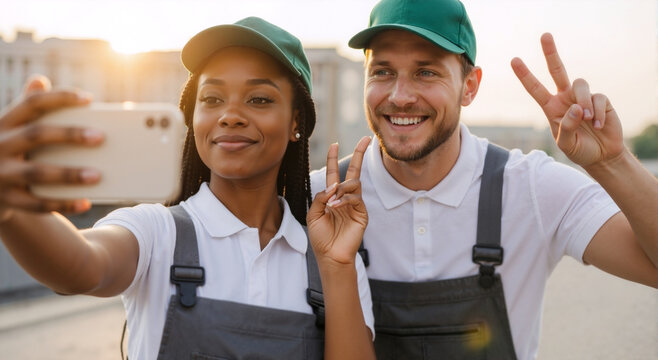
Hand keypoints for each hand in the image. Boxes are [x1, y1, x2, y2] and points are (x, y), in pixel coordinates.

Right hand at [0, 75, 100, 218]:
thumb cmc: (5, 149)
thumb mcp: (9, 128)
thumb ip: (24, 107)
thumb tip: (39, 80)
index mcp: (2, 123)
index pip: (31, 103)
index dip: (59, 98)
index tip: (88, 98)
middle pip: (36, 135)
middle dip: (69, 134)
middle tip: (101, 136)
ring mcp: (1, 174)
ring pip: (37, 173)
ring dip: (69, 174)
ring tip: (97, 175)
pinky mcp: (7, 200)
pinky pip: (38, 204)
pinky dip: (64, 204)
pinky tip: (86, 202)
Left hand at [306, 136, 370, 265]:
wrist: (330, 255)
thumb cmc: (320, 237)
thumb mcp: (313, 214)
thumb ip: (320, 197)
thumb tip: (333, 185)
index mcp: (332, 196)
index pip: (335, 173)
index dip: (334, 158)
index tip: (334, 144)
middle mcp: (345, 197)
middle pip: (354, 171)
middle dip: (360, 154)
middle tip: (365, 139)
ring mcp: (355, 204)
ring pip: (353, 183)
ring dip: (341, 188)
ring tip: (332, 203)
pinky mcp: (362, 213)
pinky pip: (355, 198)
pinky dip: (345, 199)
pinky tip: (336, 206)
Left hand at [511, 33, 624, 167]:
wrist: (602, 155)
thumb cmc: (579, 149)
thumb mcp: (566, 144)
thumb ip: (566, 127)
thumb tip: (575, 107)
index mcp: (551, 107)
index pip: (535, 89)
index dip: (525, 75)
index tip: (514, 60)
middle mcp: (565, 98)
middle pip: (557, 70)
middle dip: (551, 52)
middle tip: (545, 35)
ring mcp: (583, 97)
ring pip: (579, 84)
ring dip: (582, 102)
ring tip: (587, 120)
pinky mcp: (600, 100)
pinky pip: (597, 98)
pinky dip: (596, 113)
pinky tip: (598, 126)